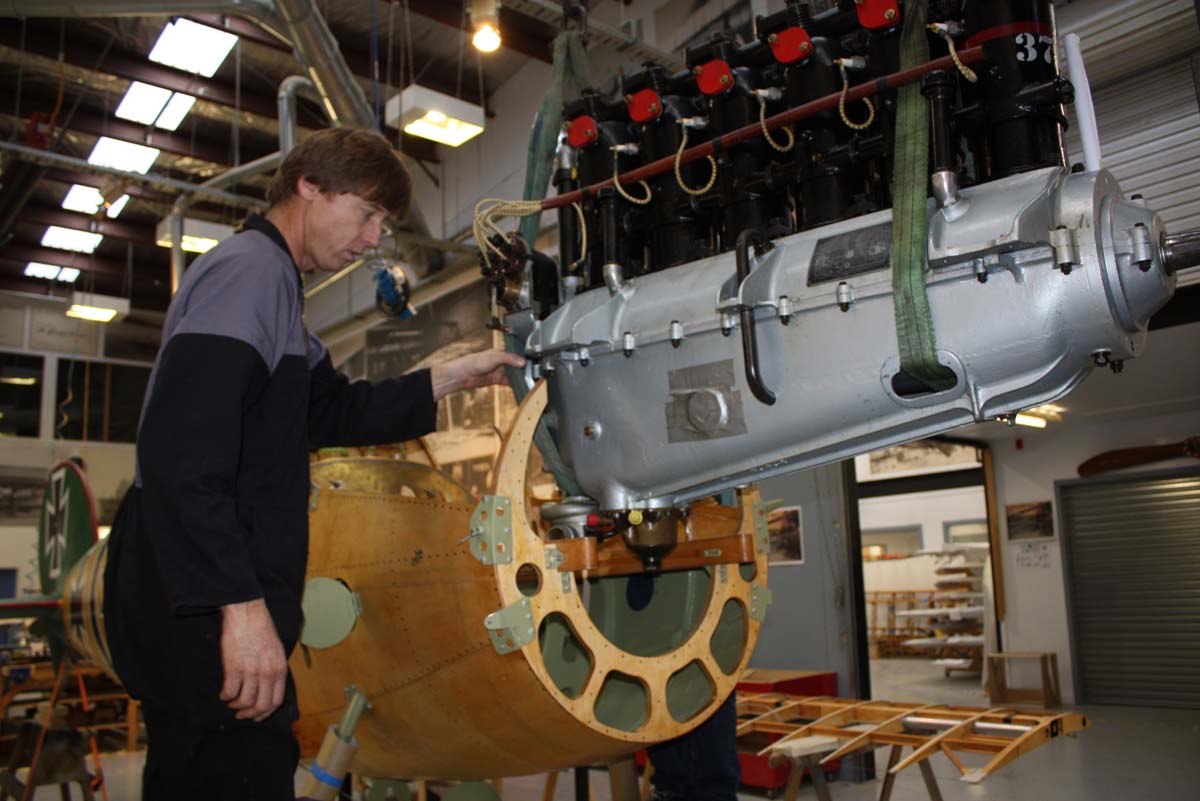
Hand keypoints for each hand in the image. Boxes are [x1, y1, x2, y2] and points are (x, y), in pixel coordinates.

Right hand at [219, 599, 287, 721]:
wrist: (246, 612)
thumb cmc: (261, 628)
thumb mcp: (276, 650)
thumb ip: (274, 669)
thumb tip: (269, 687)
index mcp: (280, 669)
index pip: (276, 701)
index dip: (265, 712)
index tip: (257, 715)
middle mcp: (268, 672)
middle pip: (261, 706)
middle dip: (250, 714)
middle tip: (241, 715)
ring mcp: (251, 671)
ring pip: (245, 702)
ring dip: (236, 707)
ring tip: (231, 703)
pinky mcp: (234, 667)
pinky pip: (230, 692)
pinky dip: (225, 696)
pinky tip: (224, 694)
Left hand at [430, 349, 525, 401]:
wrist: (462, 375)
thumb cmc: (474, 362)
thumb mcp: (494, 358)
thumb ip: (509, 359)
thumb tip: (523, 362)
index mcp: (502, 352)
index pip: (517, 354)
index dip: (525, 359)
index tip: (534, 364)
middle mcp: (502, 361)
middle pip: (517, 366)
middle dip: (524, 370)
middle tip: (534, 375)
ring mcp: (500, 371)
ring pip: (514, 374)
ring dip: (520, 378)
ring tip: (530, 382)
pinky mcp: (497, 380)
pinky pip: (509, 382)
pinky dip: (515, 385)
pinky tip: (521, 387)